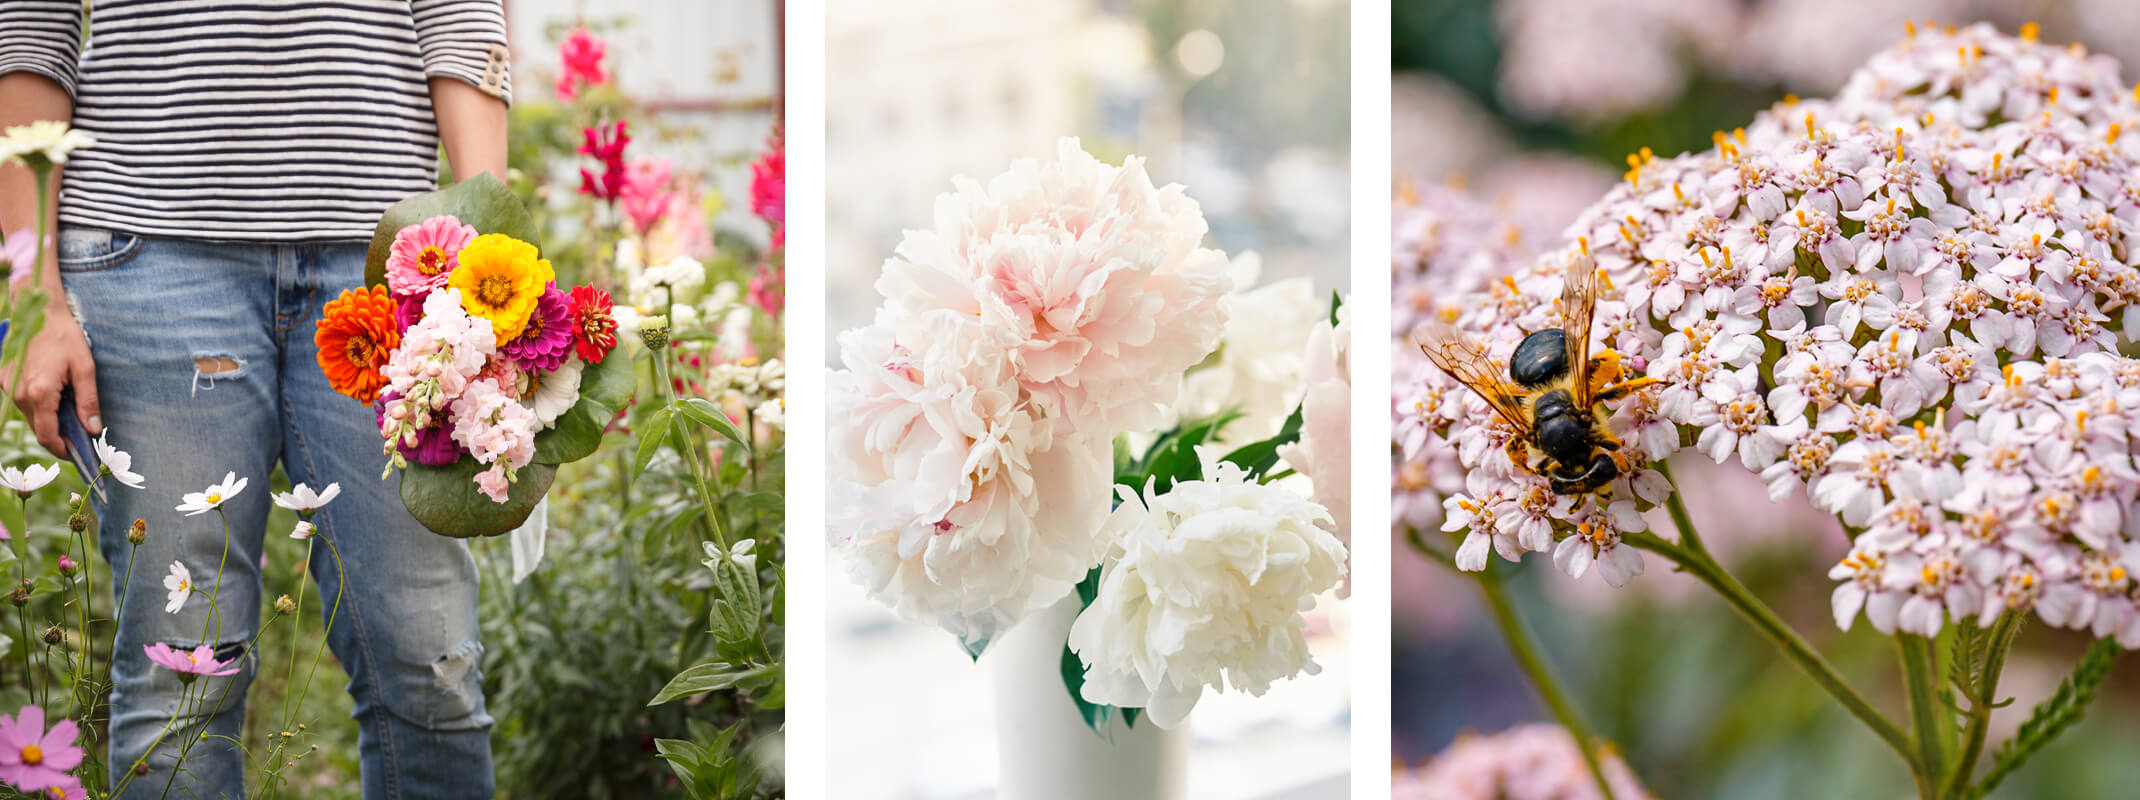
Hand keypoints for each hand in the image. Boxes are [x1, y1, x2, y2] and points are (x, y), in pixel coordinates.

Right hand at [12, 304, 98, 457]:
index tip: (76, 454)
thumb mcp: (85, 368)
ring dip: (47, 420)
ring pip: (29, 416)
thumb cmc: (65, 337)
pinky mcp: (4, 379)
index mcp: (39, 392)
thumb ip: (88, 401)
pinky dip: (37, 405)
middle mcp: (18, 393)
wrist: (39, 313)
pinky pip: (21, 402)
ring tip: (69, 411)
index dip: (62, 449)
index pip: (47, 435)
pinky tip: (53, 395)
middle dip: (57, 436)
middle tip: (78, 436)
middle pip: (37, 428)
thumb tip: (92, 428)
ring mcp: (7, 386)